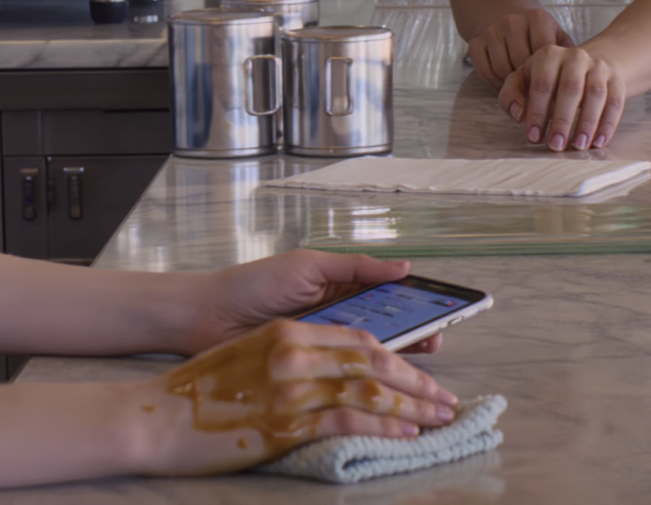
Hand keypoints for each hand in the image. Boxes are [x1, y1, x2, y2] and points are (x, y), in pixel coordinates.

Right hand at [131, 319, 457, 473]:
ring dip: (410, 407)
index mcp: (290, 332)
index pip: (360, 341)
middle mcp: (295, 353)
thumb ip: (296, 355)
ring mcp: (290, 388)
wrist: (158, 415)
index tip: (425, 374)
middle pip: (373, 363)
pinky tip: (404, 435)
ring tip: (438, 419)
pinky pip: (346, 422)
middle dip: (416, 382)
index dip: (399, 357)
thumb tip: (340, 372)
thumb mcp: (254, 355)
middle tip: (446, 400)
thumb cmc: (204, 390)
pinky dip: (381, 427)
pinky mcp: (284, 422)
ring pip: (368, 392)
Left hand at [185, 252, 440, 357]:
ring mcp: (323, 348)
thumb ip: (355, 268)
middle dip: (414, 335)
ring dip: (397, 358)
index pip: (386, 297)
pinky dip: (366, 380)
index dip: (414, 304)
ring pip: (368, 353)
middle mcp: (335, 319)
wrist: (208, 316)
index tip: (442, 312)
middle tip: (437, 342)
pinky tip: (385, 384)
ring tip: (423, 361)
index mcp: (339, 290)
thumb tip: (404, 266)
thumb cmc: (256, 283)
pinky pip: (344, 376)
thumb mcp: (309, 266)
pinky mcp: (310, 373)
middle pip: (384, 328)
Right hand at [467, 7, 572, 86]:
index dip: (547, 75)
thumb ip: (569, 57)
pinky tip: (502, 78)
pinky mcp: (476, 40)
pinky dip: (492, 80)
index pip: (543, 55)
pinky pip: (483, 69)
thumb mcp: (557, 38)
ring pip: (501, 69)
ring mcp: (492, 29)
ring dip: (509, 82)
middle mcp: (513, 20)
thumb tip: (576, 85)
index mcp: (538, 18)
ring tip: (519, 83)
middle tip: (534, 89)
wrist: (510, 17)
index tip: (550, 84)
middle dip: (528, 81)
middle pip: (521, 64)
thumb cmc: (540, 36)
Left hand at [498, 44, 627, 151]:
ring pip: (595, 94)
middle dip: (562, 120)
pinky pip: (615, 102)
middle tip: (556, 145)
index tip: (534, 137)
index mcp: (549, 55)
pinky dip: (608, 124)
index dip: (537, 112)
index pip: (542, 84)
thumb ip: (511, 95)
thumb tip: (518, 115)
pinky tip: (598, 142)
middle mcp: (575, 56)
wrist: (586, 65)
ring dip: (587, 123)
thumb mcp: (525, 79)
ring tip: (578, 146)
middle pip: (570, 88)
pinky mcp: (616, 80)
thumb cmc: (548, 78)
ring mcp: (598, 67)